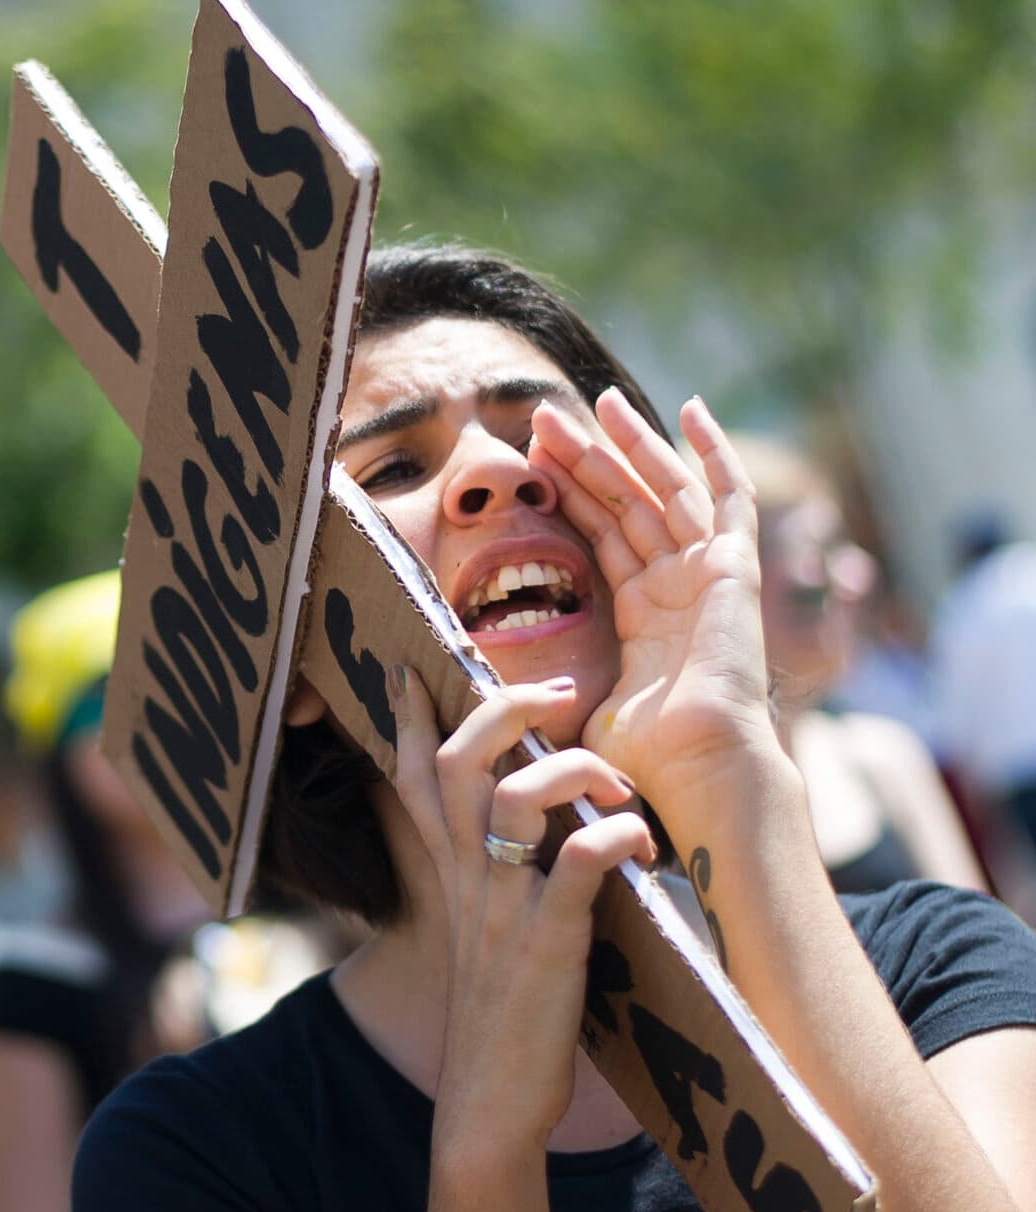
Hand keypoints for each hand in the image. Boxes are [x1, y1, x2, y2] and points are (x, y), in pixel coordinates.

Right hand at [389, 668, 655, 1159]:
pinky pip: (578, 868)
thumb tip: (539, 823)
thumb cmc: (501, 1013)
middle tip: (558, 694)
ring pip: (514, 798)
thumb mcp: (482, 930)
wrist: (489, 1104)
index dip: (412, 716)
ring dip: (573, 770)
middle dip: (504, 708)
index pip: (415, 774)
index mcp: (453, 871)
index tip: (412, 667)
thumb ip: (494, 873)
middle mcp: (469, 878)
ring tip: (619, 781)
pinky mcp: (549, 944)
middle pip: (461, 762)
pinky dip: (616, 838)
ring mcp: (505, 908)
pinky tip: (642, 843)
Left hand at [530, 391, 773, 805]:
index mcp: (645, 617)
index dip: (569, 495)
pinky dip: (715, 452)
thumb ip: (563, 689)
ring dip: (629, 444)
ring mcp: (707, 576)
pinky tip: (691, 409)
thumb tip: (519, 699)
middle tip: (544, 417)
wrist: (696, 768)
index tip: (531, 461)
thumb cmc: (645, 758)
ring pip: (662, 490)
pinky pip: (729, 497)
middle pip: (626, 504)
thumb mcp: (588, 709)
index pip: (603, 536)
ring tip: (594, 400)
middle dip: (586, 457)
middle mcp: (676, 588)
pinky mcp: (734, 569)